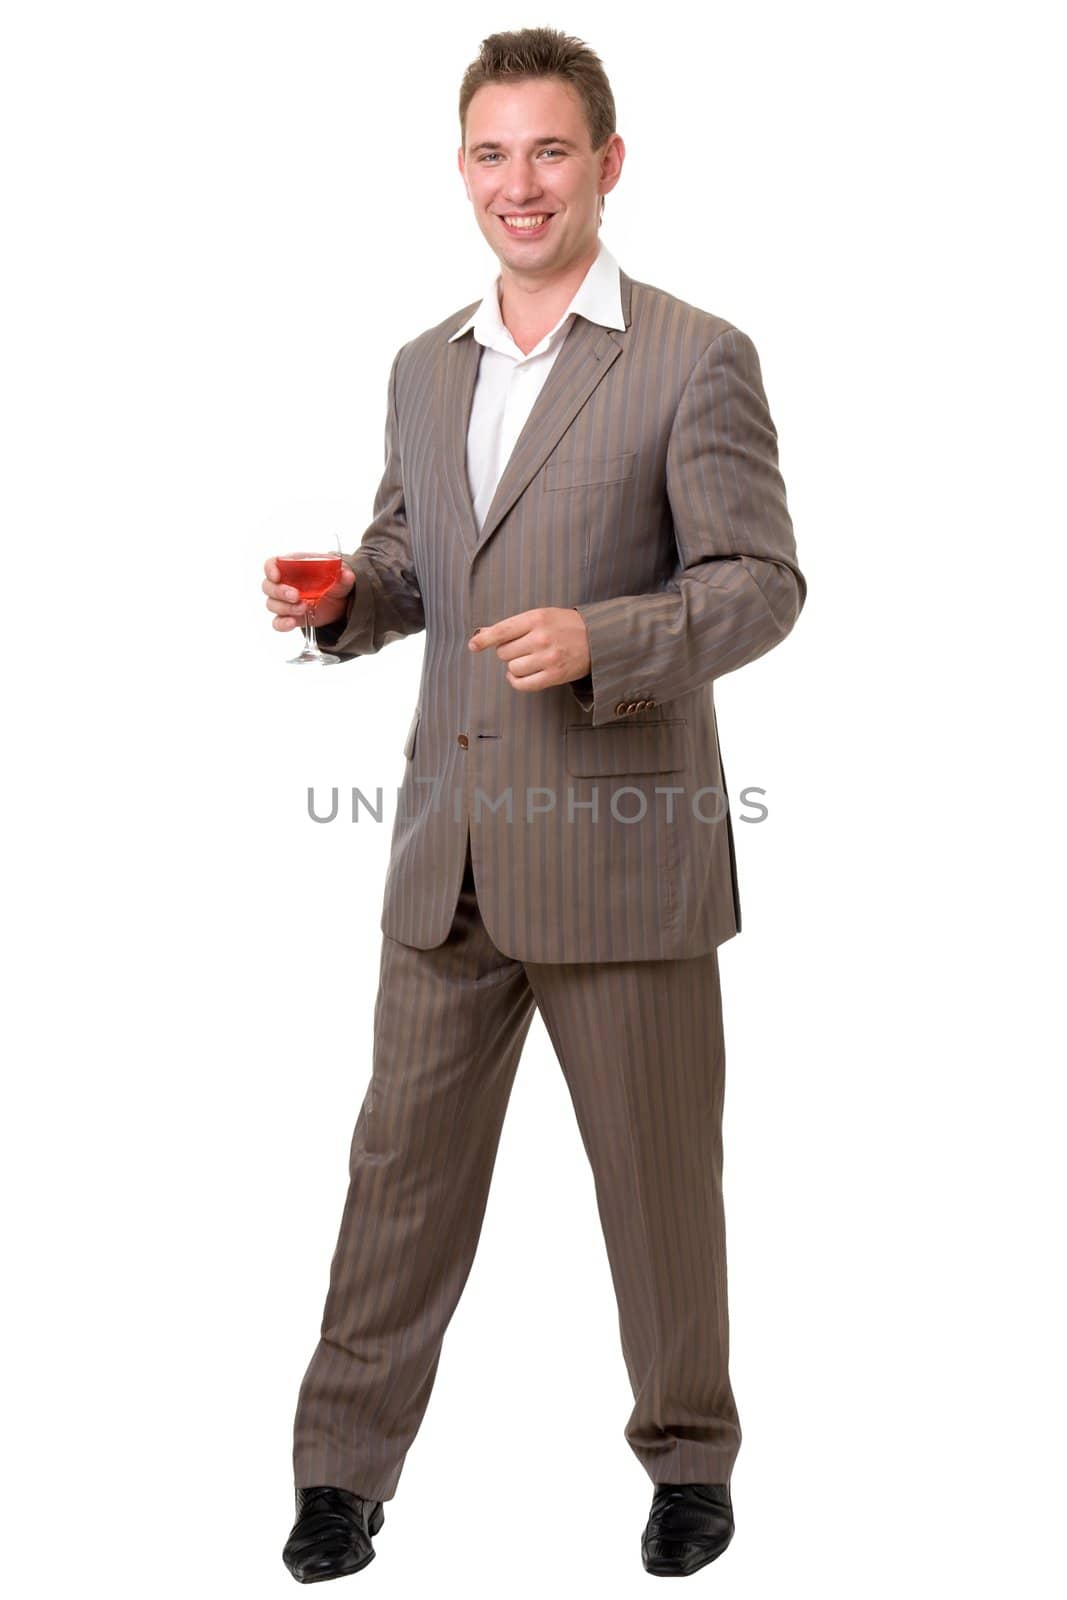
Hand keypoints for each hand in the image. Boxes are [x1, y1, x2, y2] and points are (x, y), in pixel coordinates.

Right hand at [262, 557, 354, 631]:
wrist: (339, 602)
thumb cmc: (333, 583)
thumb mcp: (340, 578)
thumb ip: (342, 575)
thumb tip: (346, 574)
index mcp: (292, 567)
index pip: (271, 564)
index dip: (270, 569)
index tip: (276, 576)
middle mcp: (284, 583)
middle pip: (268, 586)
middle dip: (280, 592)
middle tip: (296, 596)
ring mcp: (284, 601)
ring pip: (272, 604)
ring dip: (285, 607)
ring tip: (304, 608)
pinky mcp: (289, 616)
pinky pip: (277, 622)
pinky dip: (282, 624)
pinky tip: (292, 623)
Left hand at [467, 606, 590, 691]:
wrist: (598, 638)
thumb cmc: (566, 626)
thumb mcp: (541, 616)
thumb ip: (513, 625)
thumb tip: (482, 634)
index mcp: (536, 618)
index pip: (501, 630)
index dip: (484, 640)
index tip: (473, 645)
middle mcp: (541, 638)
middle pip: (504, 652)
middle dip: (508, 651)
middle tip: (523, 647)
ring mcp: (548, 658)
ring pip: (512, 668)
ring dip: (514, 666)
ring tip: (527, 660)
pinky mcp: (554, 675)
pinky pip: (523, 684)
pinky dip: (516, 681)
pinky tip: (519, 676)